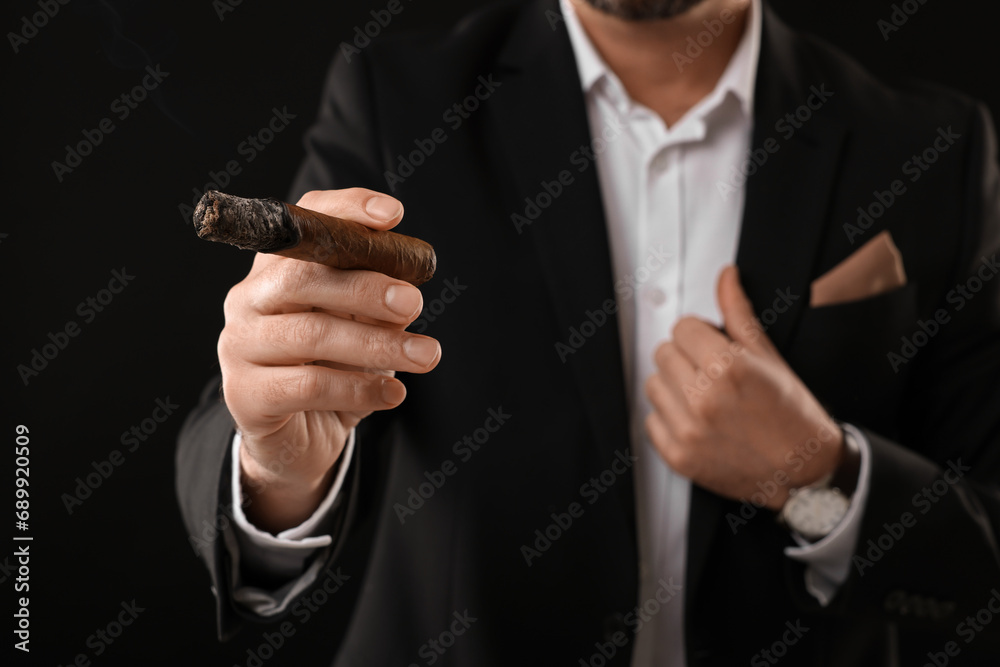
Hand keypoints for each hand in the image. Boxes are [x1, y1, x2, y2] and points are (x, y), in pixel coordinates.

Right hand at [218, 188, 441, 531]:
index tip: (394, 216)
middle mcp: (247, 299)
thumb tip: (407, 292)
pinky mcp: (245, 395)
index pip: (303, 222)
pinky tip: (395, 394)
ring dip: (378, 345)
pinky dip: (360, 388)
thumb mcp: (362, 326)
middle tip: (415, 303)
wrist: (301, 437)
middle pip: (301, 278)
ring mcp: (239, 346)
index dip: (346, 211)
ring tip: (428, 355)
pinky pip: (308, 386)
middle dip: (365, 287)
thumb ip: (378, 301)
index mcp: (276, 268)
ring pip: (310, 335)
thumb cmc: (335, 368)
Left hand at [643, 266, 842, 510]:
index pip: (682, 328)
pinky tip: (698, 421)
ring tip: (705, 398)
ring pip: (653, 384)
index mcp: (726, 368)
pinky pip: (652, 420)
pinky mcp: (678, 456)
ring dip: (674, 386)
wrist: (803, 470)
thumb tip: (726, 277)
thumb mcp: (769, 356)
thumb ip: (739, 313)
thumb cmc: (791, 414)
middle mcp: (703, 399)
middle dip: (686, 358)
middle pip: (664, 353)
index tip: (713, 347)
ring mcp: (688, 430)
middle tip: (712, 374)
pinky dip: (670, 419)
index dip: (700, 335)